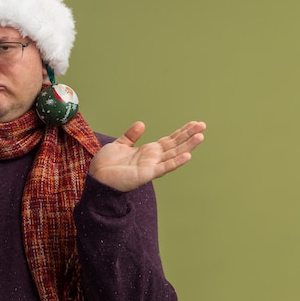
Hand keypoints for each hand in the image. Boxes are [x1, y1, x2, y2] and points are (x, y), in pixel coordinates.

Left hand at [88, 121, 205, 191]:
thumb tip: (142, 124)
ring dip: (188, 146)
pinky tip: (188, 155)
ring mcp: (151, 166)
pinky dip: (176, 162)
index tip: (194, 123)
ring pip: (174, 154)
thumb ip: (131, 136)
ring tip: (201, 136)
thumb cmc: (107, 164)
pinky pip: (164, 167)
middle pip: (175, 145)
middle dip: (189, 135)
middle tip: (203, 125)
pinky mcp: (146, 174)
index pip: (169, 140)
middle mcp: (153, 158)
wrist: (97, 177)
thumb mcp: (119, 145)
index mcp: (148, 151)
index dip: (181, 132)